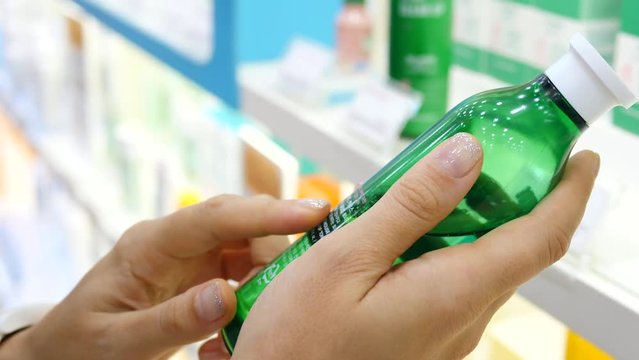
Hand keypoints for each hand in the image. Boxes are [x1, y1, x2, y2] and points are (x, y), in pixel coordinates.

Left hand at [0, 195, 328, 359]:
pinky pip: (241, 268)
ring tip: (290, 289)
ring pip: (246, 242)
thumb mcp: (119, 342)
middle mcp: (174, 241)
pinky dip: (260, 283)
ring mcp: (188, 256)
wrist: (64, 351)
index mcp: (150, 245)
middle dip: (280, 230)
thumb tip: (227, 297)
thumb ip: (172, 321)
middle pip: (239, 220)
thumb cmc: (81, 346)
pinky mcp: (199, 273)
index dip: (267, 212)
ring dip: (272, 262)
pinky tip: (265, 305)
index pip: (216, 216)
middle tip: (318, 254)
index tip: (314, 212)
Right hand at [233, 133, 599, 359]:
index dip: (569, 194)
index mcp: (450, 293)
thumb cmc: (297, 340)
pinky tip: (412, 232)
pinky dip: (452, 247)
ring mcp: (445, 334)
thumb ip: (410, 206)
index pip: (540, 239)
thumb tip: (467, 155)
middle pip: (515, 250)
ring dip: (480, 221)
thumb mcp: (345, 257)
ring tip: (445, 184)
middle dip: (520, 198)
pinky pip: (456, 285)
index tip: (579, 158)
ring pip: (484, 266)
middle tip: (495, 152)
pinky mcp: (426, 339)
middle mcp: (462, 320)